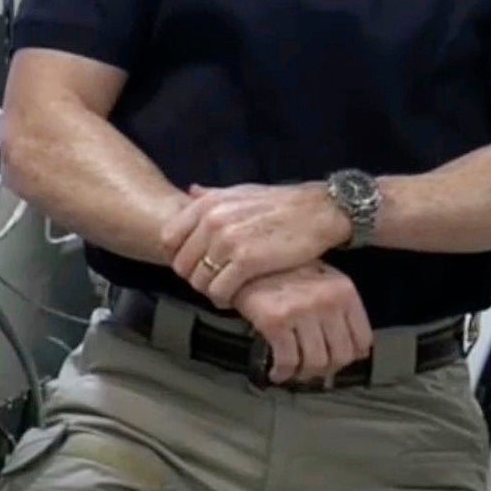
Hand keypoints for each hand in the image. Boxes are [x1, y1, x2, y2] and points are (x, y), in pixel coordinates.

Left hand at [165, 183, 348, 308]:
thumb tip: (190, 192)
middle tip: (216, 280)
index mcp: (208, 204)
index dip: (180, 257)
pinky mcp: (247, 262)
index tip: (198, 264)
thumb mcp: (244, 191)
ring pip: (199, 282)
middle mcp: (213, 221)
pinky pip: (220, 291)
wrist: (321, 211)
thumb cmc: (284, 204)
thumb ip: (213, 195)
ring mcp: (228, 242)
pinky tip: (238, 296)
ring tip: (227, 289)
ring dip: (211, 291)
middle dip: (196, 277)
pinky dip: (225, 299)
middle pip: (182, 265)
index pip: (169, 240)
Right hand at [232, 263, 373, 385]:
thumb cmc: (290, 274)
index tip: (338, 362)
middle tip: (313, 371)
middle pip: (341, 356)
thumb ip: (342, 310)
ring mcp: (302, 312)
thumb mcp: (326, 282)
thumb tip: (355, 350)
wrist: (251, 264)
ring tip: (295, 372)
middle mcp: (328, 302)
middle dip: (327, 370)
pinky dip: (283, 373)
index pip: (362, 340)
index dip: (351, 357)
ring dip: (305, 374)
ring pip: (316, 362)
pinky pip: (287, 360)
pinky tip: (277, 373)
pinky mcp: (276, 321)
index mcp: (345, 292)